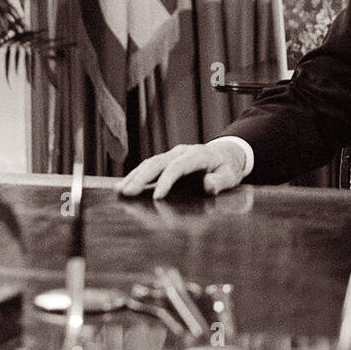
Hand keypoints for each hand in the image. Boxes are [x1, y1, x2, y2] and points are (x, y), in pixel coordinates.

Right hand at [116, 142, 246, 199]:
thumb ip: (221, 181)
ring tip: (119, 191)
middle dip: (141, 178)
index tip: (157, 197)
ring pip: (149, 163)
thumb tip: (208, 186)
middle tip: (126, 193)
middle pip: (157, 163)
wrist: (227, 154)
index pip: (178, 167)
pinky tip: (124, 185)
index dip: (166, 181)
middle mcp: (182, 152)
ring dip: (134, 176)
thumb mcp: (231, 175)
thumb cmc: (228, 168)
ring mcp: (173, 154)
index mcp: (198, 155)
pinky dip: (136, 175)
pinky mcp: (167, 160)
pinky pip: (149, 166)